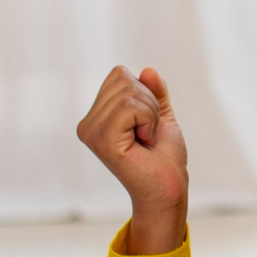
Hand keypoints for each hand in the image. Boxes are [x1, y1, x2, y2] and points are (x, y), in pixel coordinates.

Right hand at [76, 66, 189, 253]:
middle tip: (148, 132)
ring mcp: (91, 131)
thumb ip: (154, 92)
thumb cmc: (164, 156)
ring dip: (151, 114)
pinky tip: (145, 141)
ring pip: (128, 92)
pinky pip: (130, 107)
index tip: (147, 123)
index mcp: (96, 115)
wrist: (168, 186)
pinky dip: (149, 120)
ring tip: (146, 138)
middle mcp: (87, 123)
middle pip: (124, 80)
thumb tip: (148, 70)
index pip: (119, 74)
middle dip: (149, 103)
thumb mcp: (161, 115)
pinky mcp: (102, 139)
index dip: (145, 94)